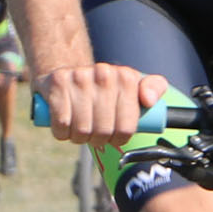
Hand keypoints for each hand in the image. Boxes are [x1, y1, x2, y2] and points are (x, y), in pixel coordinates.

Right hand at [35, 61, 168, 146]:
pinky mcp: (58, 83)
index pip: (126, 128)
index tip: (113, 133)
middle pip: (104, 131)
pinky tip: (64, 124)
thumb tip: (149, 100)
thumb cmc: (105, 89)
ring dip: (78, 137)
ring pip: (82, 130)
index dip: (118, 138)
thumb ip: (154, 89)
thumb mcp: (133, 86)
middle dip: (97, 139)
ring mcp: (80, 77)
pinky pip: (62, 124)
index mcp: (126, 77)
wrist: (68, 73)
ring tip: (79, 127)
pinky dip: (61, 131)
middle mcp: (104, 73)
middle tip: (93, 131)